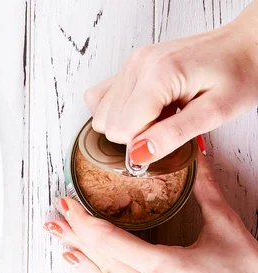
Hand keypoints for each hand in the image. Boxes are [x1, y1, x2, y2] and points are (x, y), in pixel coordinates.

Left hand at [44, 156, 257, 272]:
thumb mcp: (227, 228)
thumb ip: (205, 189)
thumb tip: (193, 152)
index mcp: (166, 269)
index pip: (110, 241)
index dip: (84, 221)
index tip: (69, 203)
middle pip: (101, 260)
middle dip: (75, 235)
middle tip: (54, 217)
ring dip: (80, 257)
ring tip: (59, 240)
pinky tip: (83, 266)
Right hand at [84, 3, 257, 164]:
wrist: (246, 46)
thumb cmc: (238, 75)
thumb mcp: (215, 113)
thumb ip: (173, 135)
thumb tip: (137, 155)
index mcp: (159, 74)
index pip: (122, 130)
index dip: (144, 143)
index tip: (170, 134)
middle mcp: (138, 64)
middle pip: (108, 124)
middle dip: (135, 134)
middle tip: (168, 122)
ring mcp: (131, 63)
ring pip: (101, 115)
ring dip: (128, 124)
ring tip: (161, 113)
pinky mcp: (129, 65)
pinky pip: (100, 99)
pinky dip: (116, 112)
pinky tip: (143, 109)